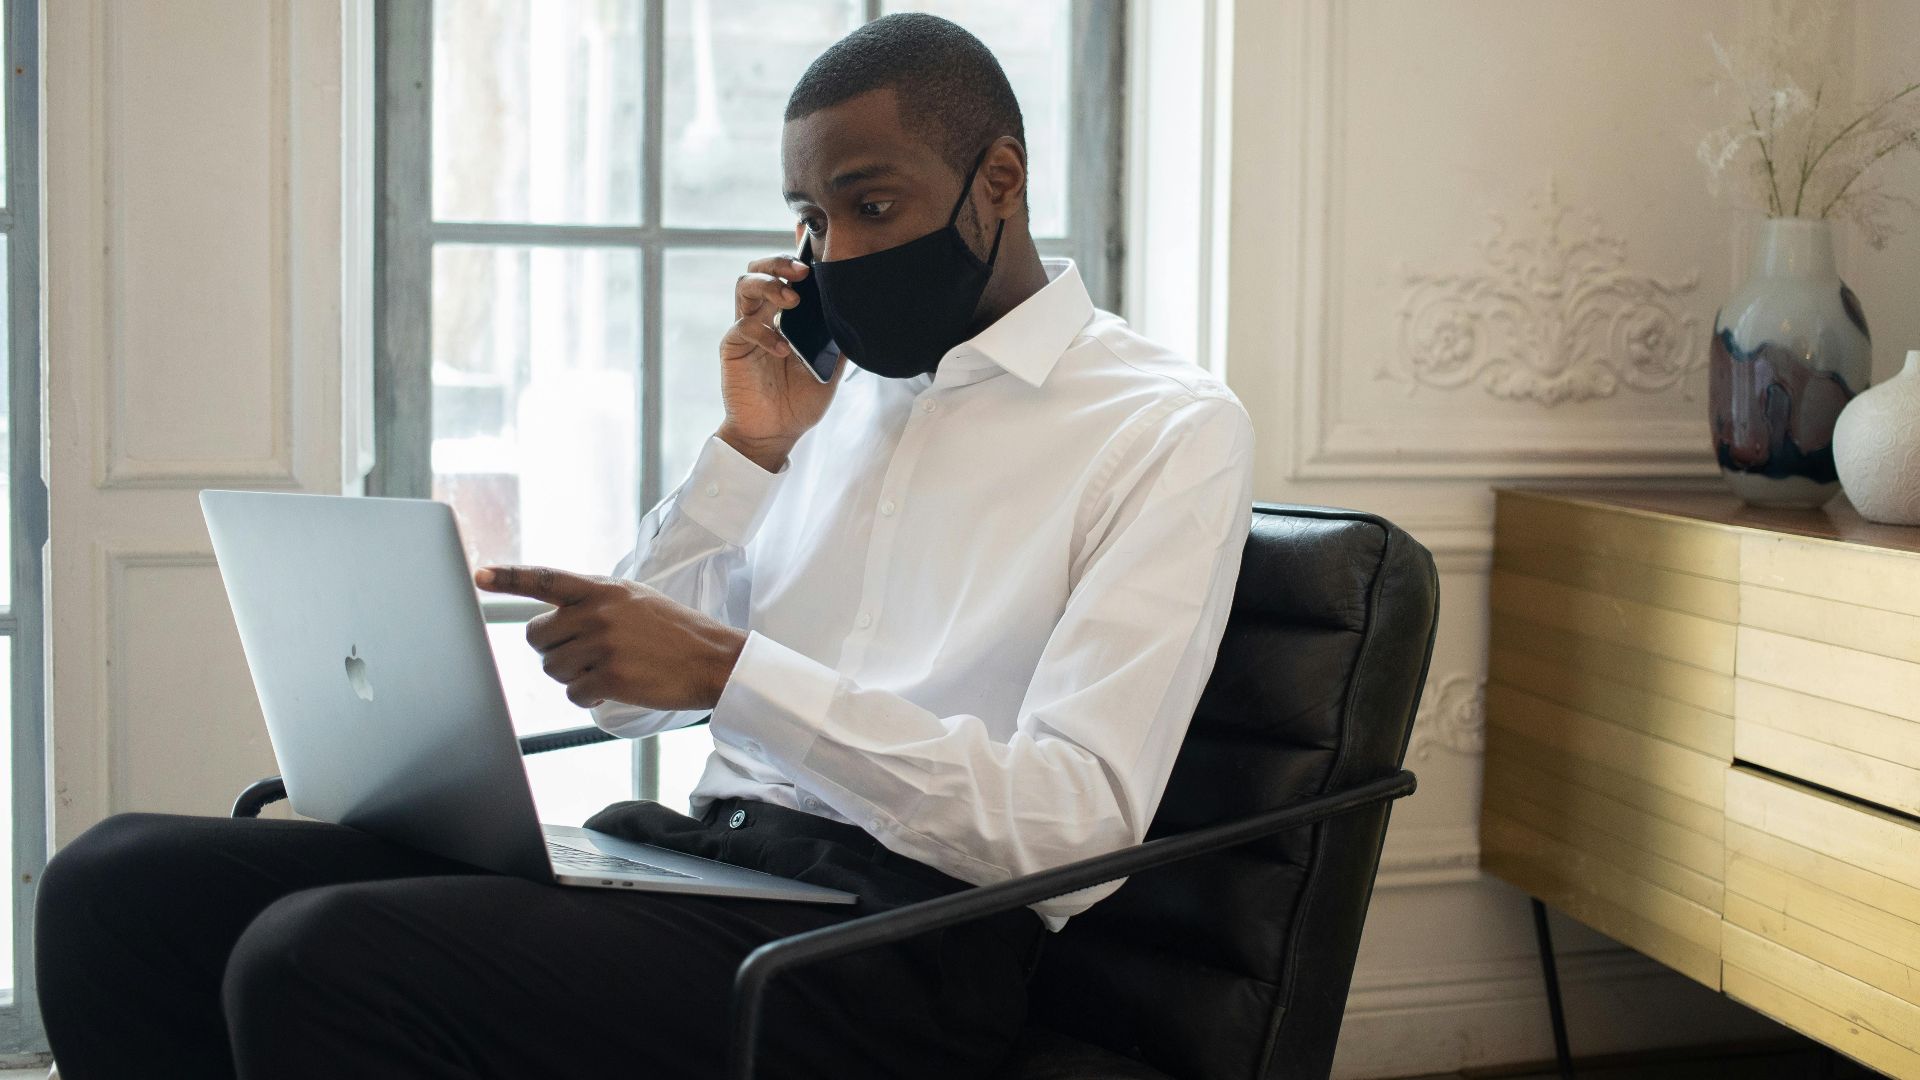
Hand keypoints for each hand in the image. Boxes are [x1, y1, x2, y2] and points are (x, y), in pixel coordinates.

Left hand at [474, 565, 746, 711]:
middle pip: (538, 637)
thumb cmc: (675, 631)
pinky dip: (587, 696)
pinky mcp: (610, 677)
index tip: (480, 576)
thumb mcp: (634, 599)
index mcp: (602, 589)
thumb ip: (594, 601)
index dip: (509, 578)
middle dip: (552, 650)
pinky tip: (611, 687)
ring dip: (571, 675)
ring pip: (552, 668)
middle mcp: (598, 613)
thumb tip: (553, 620)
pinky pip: (573, 693)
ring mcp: (603, 645)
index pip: (545, 579)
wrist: (712, 659)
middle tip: (582, 652)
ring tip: (605, 668)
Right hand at [717, 254, 845, 470]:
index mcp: (785, 314)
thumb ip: (840, 338)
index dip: (793, 252)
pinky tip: (783, 349)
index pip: (785, 274)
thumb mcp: (831, 366)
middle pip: (758, 269)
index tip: (809, 236)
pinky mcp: (733, 348)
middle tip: (803, 271)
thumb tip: (863, 312)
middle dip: (779, 262)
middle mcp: (763, 315)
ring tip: (792, 300)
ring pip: (744, 286)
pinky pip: (743, 327)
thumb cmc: (801, 399)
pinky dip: (765, 333)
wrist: (777, 432)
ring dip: (768, 285)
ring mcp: (745, 329)